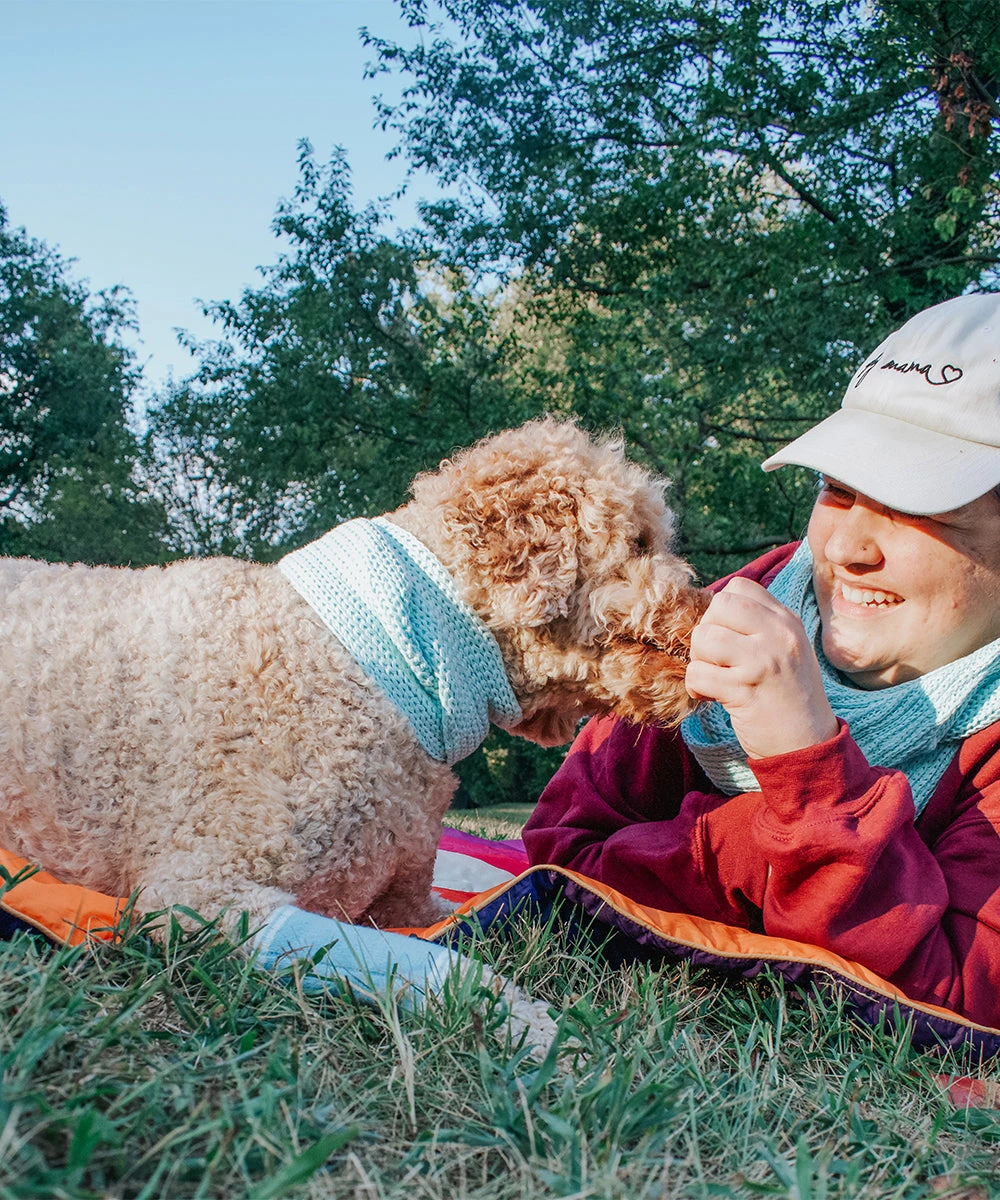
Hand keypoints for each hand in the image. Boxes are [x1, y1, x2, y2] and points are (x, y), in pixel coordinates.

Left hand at [685, 577, 838, 759]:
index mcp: (788, 621)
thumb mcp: (787, 649)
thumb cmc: (789, 697)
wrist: (809, 745)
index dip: (722, 611)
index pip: (740, 587)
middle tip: (715, 659)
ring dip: (698, 660)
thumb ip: (759, 625)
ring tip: (713, 678)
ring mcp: (763, 661)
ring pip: (703, 637)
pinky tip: (710, 697)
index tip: (727, 638)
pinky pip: (698, 673)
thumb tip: (713, 608)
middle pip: (718, 606)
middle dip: (707, 632)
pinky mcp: (744, 690)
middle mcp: (779, 635)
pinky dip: (695, 686)